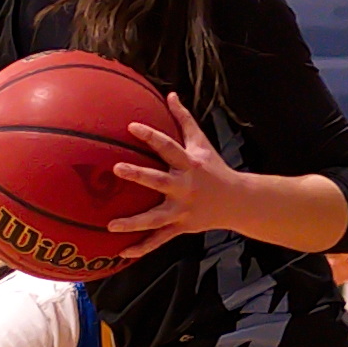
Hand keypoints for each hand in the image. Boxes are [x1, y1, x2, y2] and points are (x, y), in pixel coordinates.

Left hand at [105, 93, 253, 251]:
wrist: (237, 201)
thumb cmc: (214, 167)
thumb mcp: (201, 142)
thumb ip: (183, 119)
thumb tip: (170, 94)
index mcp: (189, 164)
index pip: (169, 147)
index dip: (151, 136)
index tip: (131, 127)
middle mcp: (185, 187)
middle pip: (159, 180)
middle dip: (139, 175)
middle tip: (117, 167)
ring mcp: (182, 210)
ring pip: (155, 218)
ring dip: (133, 222)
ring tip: (110, 225)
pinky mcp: (181, 227)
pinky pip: (159, 239)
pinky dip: (142, 247)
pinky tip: (121, 252)